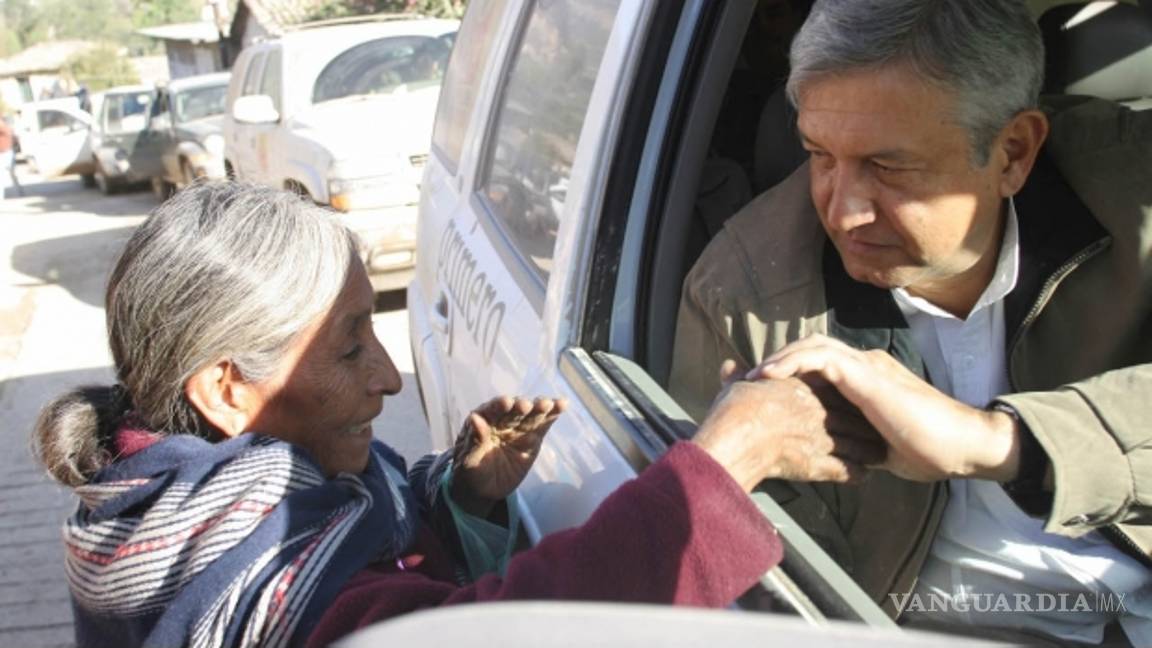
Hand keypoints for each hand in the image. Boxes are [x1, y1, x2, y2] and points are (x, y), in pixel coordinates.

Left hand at [450, 396, 566, 516]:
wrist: (485, 488)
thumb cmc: (471, 471)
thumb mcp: (468, 460)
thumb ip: (474, 440)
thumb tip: (474, 418)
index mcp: (483, 420)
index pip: (491, 410)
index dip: (498, 406)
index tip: (506, 403)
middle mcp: (502, 419)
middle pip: (513, 411)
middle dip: (521, 406)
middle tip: (526, 405)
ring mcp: (519, 427)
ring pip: (531, 415)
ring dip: (540, 408)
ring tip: (547, 404)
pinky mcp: (533, 437)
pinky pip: (543, 424)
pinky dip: (552, 414)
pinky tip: (561, 404)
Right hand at [692, 367, 885, 491]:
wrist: (737, 437)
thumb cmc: (735, 409)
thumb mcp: (736, 385)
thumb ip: (736, 376)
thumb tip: (729, 366)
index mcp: (803, 390)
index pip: (835, 392)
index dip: (847, 398)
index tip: (855, 402)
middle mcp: (819, 413)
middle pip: (854, 417)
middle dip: (868, 424)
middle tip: (880, 429)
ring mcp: (821, 439)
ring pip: (857, 444)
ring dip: (870, 450)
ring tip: (880, 455)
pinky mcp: (818, 465)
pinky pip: (846, 470)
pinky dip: (858, 473)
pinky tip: (864, 475)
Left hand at [747, 334, 1019, 482]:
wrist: (963, 447)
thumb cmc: (929, 450)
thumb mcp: (878, 445)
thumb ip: (856, 441)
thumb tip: (835, 458)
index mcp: (867, 380)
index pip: (820, 365)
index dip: (789, 372)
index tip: (759, 390)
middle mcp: (865, 366)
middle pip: (811, 349)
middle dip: (777, 360)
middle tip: (747, 380)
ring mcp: (867, 367)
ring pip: (812, 346)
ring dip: (779, 359)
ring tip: (752, 377)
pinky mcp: (867, 374)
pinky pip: (820, 358)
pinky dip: (791, 363)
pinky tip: (770, 377)